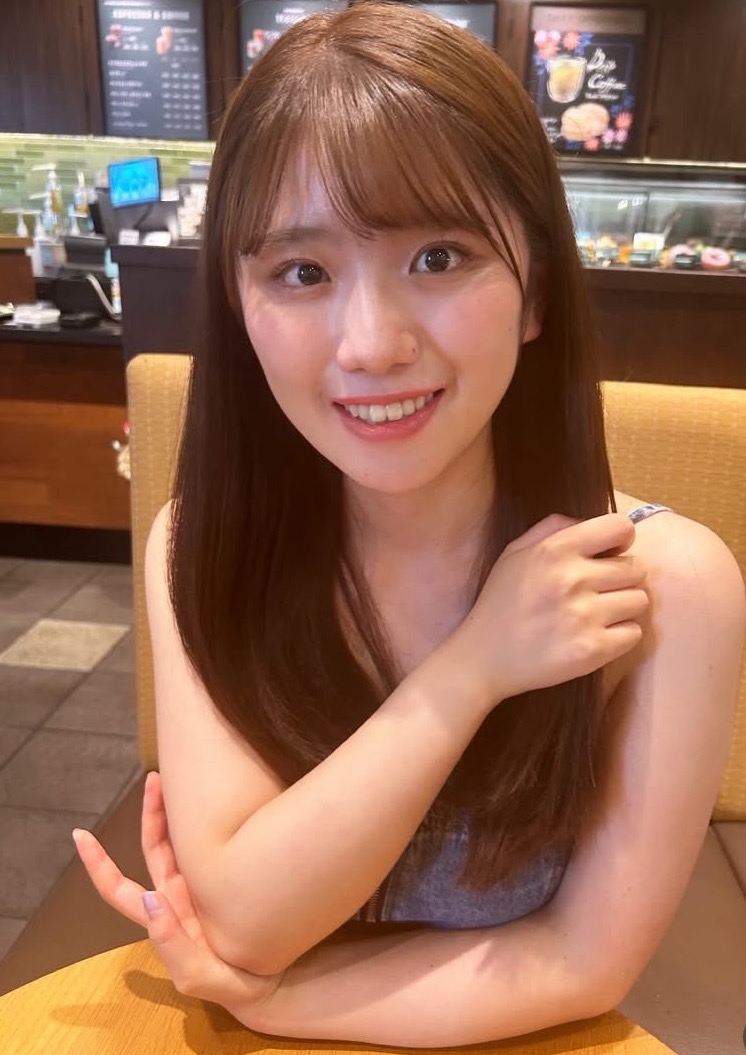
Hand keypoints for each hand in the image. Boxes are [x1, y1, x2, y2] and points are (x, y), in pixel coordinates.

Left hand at [73, 771, 283, 1019]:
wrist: (278, 982)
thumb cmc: (235, 984)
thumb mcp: (200, 977)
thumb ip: (173, 946)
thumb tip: (150, 899)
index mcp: (164, 917)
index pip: (121, 889)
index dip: (99, 864)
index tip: (79, 834)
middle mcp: (179, 896)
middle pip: (156, 847)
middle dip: (151, 812)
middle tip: (155, 778)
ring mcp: (204, 883)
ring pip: (183, 840)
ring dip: (176, 810)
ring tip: (179, 778)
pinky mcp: (230, 874)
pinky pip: (214, 844)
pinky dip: (210, 822)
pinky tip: (220, 802)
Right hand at [442, 512, 648, 704]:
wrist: (482, 658)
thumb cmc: (500, 602)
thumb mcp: (515, 552)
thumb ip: (552, 527)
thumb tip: (590, 523)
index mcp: (555, 550)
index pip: (620, 527)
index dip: (622, 540)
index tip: (611, 554)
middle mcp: (573, 579)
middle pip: (636, 568)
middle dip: (622, 578)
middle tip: (598, 592)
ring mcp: (584, 616)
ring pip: (639, 600)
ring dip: (623, 607)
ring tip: (596, 615)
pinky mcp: (593, 650)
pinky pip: (634, 633)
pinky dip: (620, 636)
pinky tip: (595, 636)